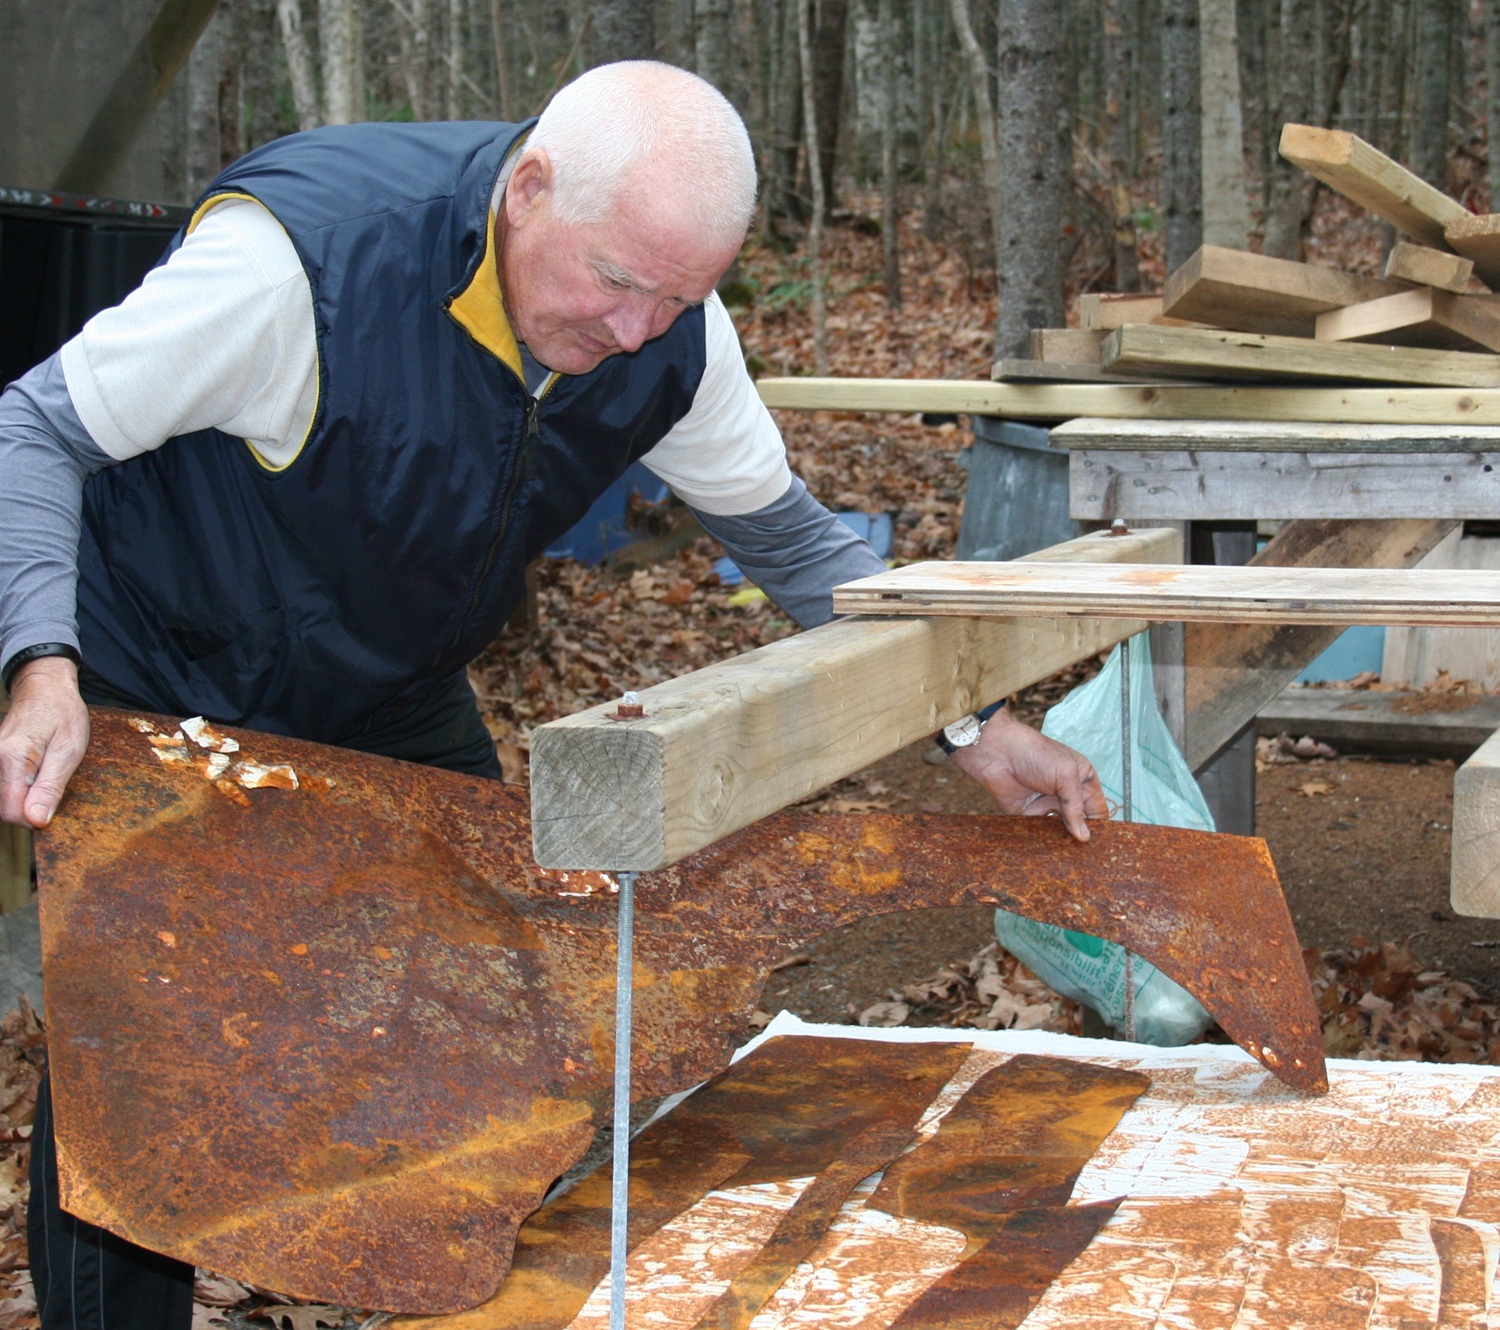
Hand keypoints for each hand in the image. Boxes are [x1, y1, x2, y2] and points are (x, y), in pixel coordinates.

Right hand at [0, 656, 89, 828]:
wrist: (45, 689)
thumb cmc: (62, 715)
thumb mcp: (69, 751)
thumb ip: (50, 787)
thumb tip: (35, 821)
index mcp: (12, 758)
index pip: (12, 812)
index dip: (36, 819)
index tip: (54, 808)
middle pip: (5, 808)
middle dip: (31, 808)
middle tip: (53, 785)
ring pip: (2, 800)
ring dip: (24, 798)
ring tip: (45, 776)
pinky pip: (2, 788)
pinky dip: (18, 790)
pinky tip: (34, 777)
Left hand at [948, 707, 1106, 841]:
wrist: (998, 753)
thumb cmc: (1035, 754)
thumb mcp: (1065, 775)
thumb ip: (1075, 806)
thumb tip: (1084, 836)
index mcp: (1081, 780)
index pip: (1097, 809)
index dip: (1099, 826)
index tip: (1101, 845)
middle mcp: (1066, 794)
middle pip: (1080, 823)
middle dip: (1082, 836)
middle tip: (1086, 856)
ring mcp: (1047, 805)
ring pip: (1061, 830)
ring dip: (1063, 841)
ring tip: (1070, 857)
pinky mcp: (1028, 814)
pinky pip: (1040, 832)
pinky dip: (1044, 840)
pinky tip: (1049, 850)